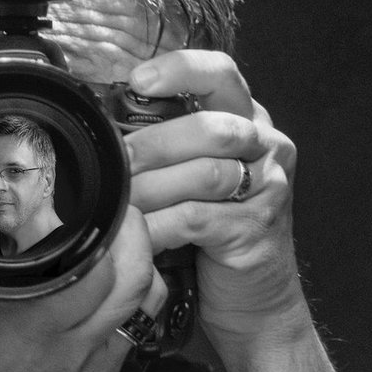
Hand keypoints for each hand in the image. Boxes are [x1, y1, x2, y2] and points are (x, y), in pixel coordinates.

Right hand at [0, 202, 162, 371]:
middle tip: (118, 211)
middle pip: (135, 279)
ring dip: (141, 267)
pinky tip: (115, 285)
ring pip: (145, 306)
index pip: (94, 262)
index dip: (101, 223)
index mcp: (29, 316)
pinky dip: (133, 302)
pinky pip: (134, 332)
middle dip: (134, 234)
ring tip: (123, 242)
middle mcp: (68, 341)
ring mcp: (87, 364)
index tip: (90, 199)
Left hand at [124, 50, 304, 348]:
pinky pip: (198, 218)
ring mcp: (269, 188)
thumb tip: (101, 125)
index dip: (180, 69)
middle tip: (116, 160)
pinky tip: (137, 233)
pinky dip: (159, 225)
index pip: (222, 72)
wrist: (253, 302)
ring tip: (119, 201)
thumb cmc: (210, 234)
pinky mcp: (257, 229)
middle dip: (154, 142)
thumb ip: (165, 146)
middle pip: (212, 127)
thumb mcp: (189, 178)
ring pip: (206, 172)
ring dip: (152, 187)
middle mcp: (268, 146)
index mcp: (249, 120)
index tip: (137, 80)